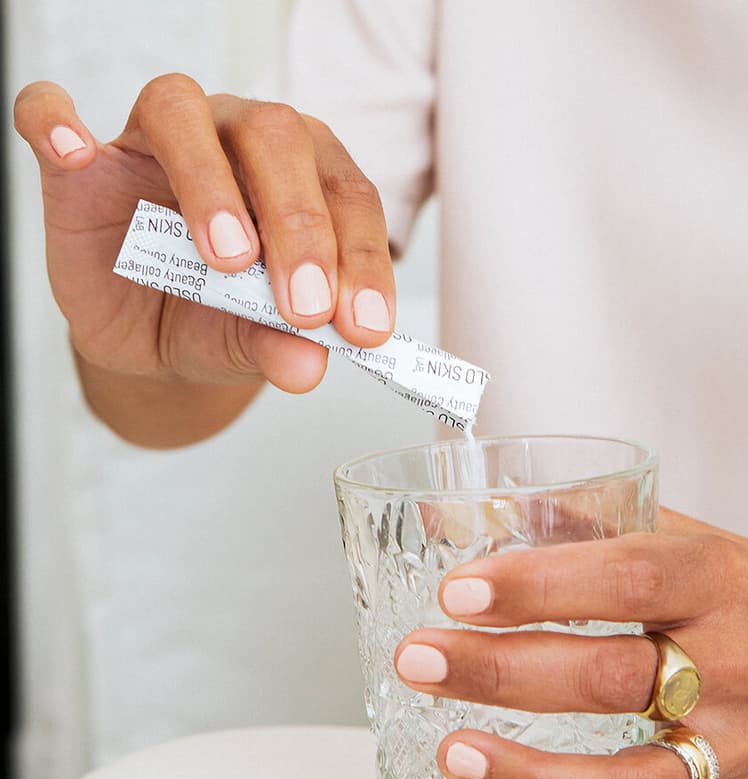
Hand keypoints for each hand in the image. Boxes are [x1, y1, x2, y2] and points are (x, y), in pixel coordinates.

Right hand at [14, 75, 394, 439]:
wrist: (151, 336)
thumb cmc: (217, 320)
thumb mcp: (253, 342)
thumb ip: (280, 345)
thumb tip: (307, 364)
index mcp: (303, 176)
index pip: (345, 193)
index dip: (362, 258)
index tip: (363, 328)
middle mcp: (237, 138)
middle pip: (275, 137)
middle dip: (300, 224)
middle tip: (304, 307)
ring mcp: (155, 141)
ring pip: (181, 111)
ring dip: (209, 183)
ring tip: (227, 261)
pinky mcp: (81, 163)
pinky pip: (50, 114)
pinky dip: (54, 121)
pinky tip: (72, 149)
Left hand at [394, 508, 747, 778]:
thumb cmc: (746, 589)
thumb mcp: (682, 535)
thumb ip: (578, 521)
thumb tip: (454, 517)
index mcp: (722, 580)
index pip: (629, 578)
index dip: (539, 586)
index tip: (457, 592)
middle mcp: (739, 666)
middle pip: (615, 681)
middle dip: (503, 673)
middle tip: (418, 660)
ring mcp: (741, 753)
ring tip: (451, 753)